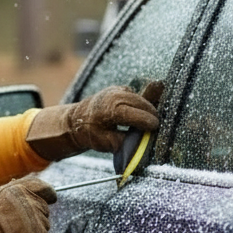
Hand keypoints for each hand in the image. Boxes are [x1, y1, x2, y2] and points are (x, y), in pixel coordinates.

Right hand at [0, 176, 56, 232]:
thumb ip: (17, 191)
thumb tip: (24, 187)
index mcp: (24, 188)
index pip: (45, 188)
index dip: (48, 194)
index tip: (51, 198)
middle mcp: (34, 201)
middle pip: (44, 209)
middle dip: (36, 216)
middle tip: (18, 223)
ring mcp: (39, 218)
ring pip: (44, 225)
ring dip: (34, 229)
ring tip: (16, 232)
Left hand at [25, 81, 162, 160]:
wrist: (75, 120)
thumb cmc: (90, 133)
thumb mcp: (106, 142)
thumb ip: (125, 141)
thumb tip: (142, 142)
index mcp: (110, 110)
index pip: (136, 114)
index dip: (148, 121)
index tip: (156, 127)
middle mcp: (114, 97)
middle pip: (141, 103)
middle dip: (151, 114)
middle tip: (157, 125)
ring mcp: (116, 90)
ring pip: (139, 97)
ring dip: (148, 107)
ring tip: (153, 119)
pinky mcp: (119, 89)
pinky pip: (135, 95)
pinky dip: (141, 103)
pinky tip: (144, 112)